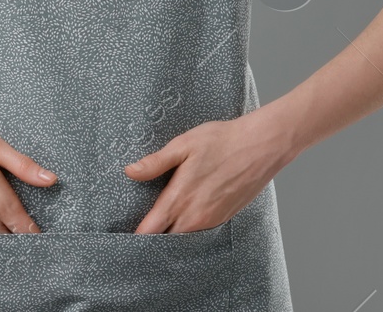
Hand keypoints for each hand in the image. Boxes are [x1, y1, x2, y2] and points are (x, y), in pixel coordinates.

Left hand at [124, 111, 294, 233]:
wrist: (260, 147)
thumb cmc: (222, 141)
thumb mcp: (183, 145)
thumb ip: (156, 162)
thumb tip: (130, 172)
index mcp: (179, 198)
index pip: (150, 231)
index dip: (135, 236)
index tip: (122, 234)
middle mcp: (194, 217)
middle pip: (164, 240)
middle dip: (151, 239)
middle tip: (139, 230)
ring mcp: (211, 221)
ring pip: (183, 239)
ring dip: (170, 235)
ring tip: (160, 226)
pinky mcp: (223, 219)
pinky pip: (199, 234)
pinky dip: (188, 231)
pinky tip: (184, 219)